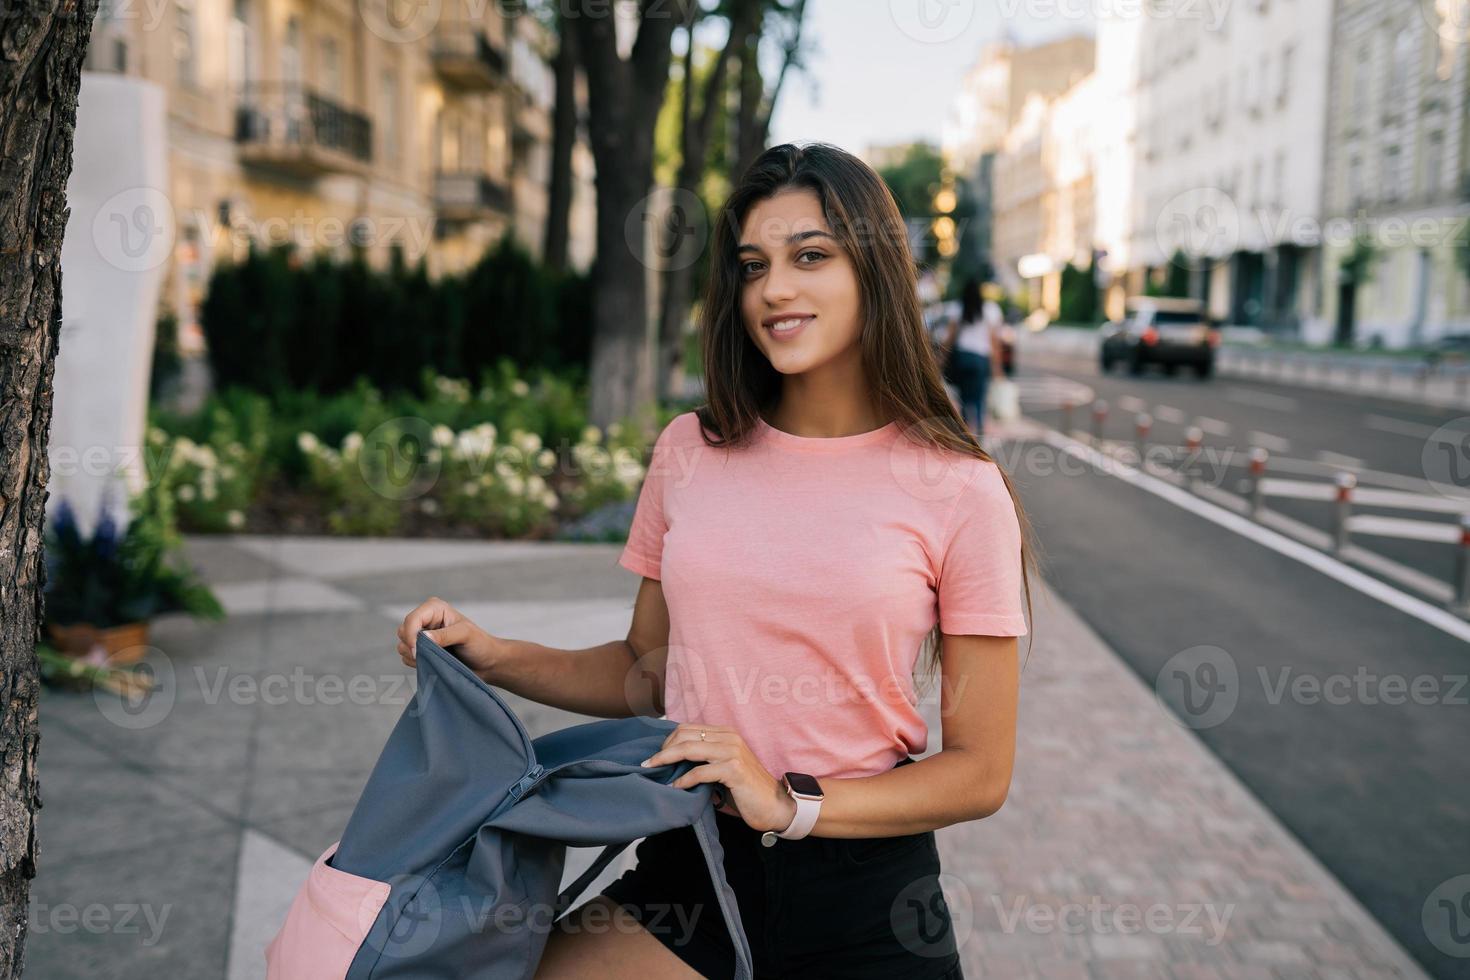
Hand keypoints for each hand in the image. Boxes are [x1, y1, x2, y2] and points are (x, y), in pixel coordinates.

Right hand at [396, 596, 500, 680]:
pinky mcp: (420, 650)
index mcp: (434, 609)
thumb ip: (445, 635)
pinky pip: (406, 658)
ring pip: (402, 646)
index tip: (417, 652)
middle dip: (413, 646)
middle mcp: (425, 620)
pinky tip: (434, 663)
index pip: (412, 619)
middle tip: (431, 656)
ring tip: (438, 658)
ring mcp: (421, 635)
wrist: (486, 663)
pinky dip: (416, 663)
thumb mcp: (465, 635)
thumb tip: (423, 638)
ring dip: (415, 656)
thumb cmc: (480, 645)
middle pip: (402, 631)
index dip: (410, 635)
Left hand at [639, 724, 797, 833]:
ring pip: (690, 749)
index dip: (668, 741)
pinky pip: (700, 772)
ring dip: (667, 760)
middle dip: (663, 750)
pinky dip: (684, 780)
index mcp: (726, 733)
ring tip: (654, 771)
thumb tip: (673, 760)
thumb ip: (705, 758)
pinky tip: (676, 787)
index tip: (655, 756)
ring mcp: (732, 751)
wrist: (775, 805)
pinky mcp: (734, 770)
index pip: (688, 728)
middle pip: (685, 735)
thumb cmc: (746, 789)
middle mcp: (729, 737)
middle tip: (650, 765)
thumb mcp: (723, 767)